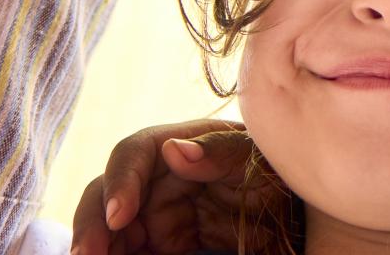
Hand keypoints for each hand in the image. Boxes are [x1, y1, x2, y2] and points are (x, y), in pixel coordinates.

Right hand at [70, 119, 284, 254]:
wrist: (297, 215)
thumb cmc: (281, 173)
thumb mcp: (259, 159)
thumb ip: (221, 153)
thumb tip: (173, 150)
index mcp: (181, 145)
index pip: (135, 152)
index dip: (120, 181)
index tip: (117, 216)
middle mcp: (161, 178)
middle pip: (107, 195)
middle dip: (92, 224)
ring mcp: (158, 215)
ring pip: (110, 230)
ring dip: (98, 246)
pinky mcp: (163, 246)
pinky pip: (130, 251)